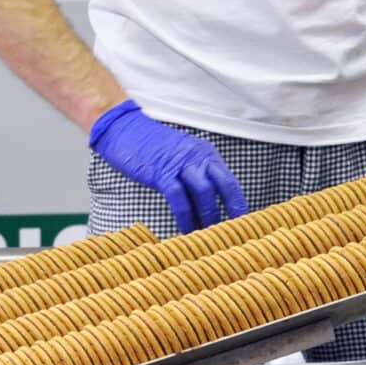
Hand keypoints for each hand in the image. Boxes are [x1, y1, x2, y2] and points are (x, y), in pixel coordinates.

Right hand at [89, 101, 248, 233]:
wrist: (122, 129)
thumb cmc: (149, 148)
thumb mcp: (180, 157)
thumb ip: (194, 174)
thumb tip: (205, 203)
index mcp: (205, 154)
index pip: (230, 181)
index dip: (238, 203)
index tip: (243, 223)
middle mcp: (197, 157)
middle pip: (223, 185)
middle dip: (231, 211)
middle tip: (231, 233)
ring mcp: (180, 164)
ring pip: (204, 193)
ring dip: (208, 217)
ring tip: (207, 235)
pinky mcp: (161, 173)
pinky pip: (179, 198)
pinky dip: (185, 217)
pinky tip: (185, 229)